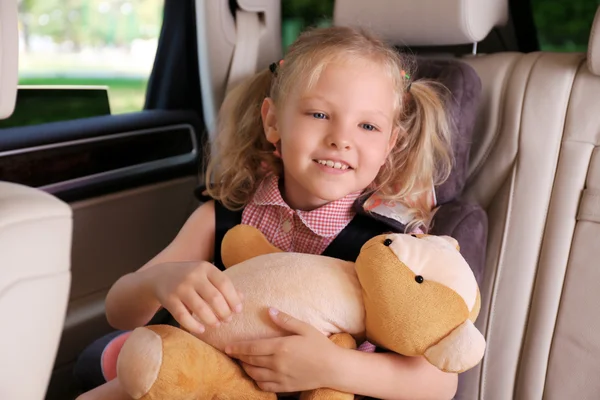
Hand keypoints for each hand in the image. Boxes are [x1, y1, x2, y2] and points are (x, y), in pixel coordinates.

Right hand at [143, 261, 242, 333]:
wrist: (160, 276)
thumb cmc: (191, 278)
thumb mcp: (207, 275)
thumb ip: (224, 285)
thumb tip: (241, 299)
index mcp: (206, 268)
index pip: (225, 283)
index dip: (233, 299)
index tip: (238, 311)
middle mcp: (193, 276)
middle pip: (214, 297)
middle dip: (224, 312)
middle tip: (227, 320)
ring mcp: (180, 287)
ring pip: (200, 308)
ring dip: (212, 320)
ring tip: (216, 324)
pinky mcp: (169, 299)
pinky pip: (183, 316)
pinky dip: (194, 326)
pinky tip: (201, 330)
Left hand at [225, 308, 339, 392]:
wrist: (333, 368)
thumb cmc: (320, 345)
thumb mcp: (304, 328)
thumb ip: (285, 320)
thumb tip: (270, 310)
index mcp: (280, 347)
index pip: (252, 348)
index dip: (237, 348)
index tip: (227, 347)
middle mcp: (277, 363)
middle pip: (250, 361)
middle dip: (239, 357)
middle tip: (232, 353)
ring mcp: (280, 377)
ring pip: (255, 374)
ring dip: (246, 368)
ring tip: (243, 362)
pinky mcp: (285, 387)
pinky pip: (264, 386)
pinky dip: (256, 380)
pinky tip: (256, 375)